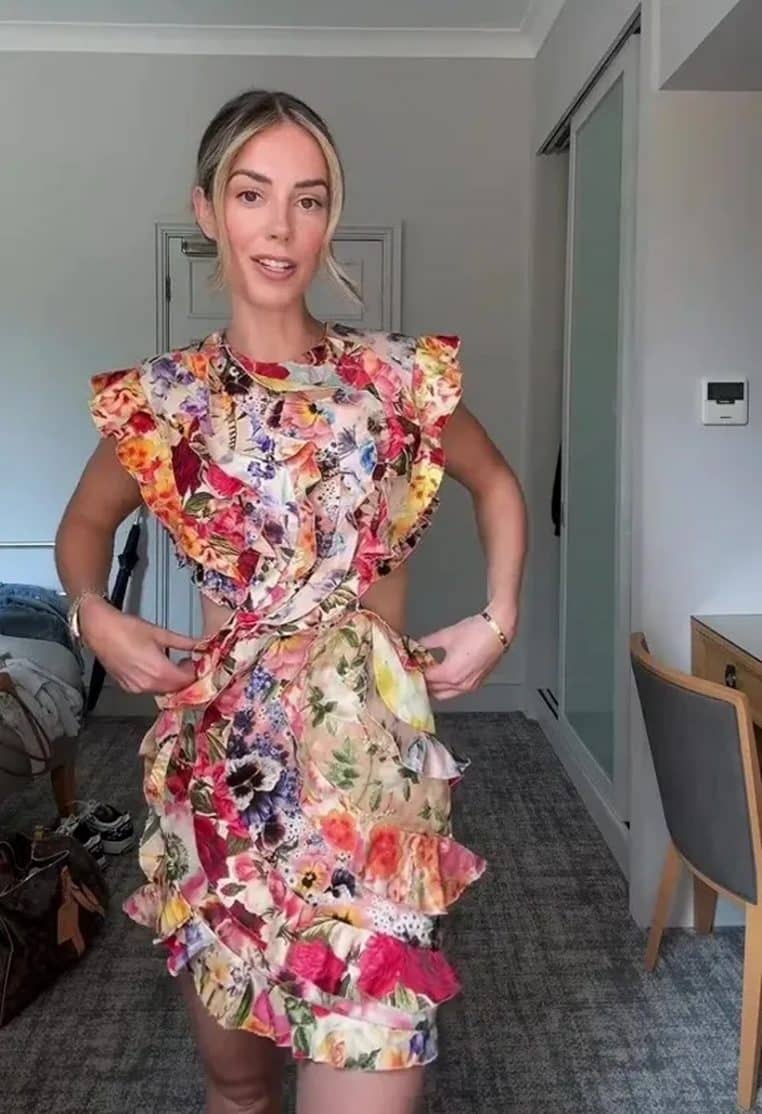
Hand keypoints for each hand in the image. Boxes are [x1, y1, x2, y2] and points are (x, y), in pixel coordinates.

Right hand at [79, 596, 197, 694]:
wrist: (100, 630)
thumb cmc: (126, 629)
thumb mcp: (160, 633)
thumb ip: (183, 642)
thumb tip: (199, 644)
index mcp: (159, 671)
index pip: (187, 680)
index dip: (196, 672)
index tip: (198, 662)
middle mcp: (148, 684)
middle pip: (177, 689)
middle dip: (185, 677)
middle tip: (188, 662)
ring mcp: (137, 688)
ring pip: (164, 691)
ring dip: (172, 681)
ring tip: (174, 663)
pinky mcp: (128, 687)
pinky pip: (150, 690)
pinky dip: (158, 682)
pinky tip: (158, 668)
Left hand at [417, 611, 514, 701]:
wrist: (499, 630)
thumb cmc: (476, 632)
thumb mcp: (446, 635)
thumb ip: (427, 642)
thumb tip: (417, 645)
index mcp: (449, 673)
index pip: (425, 679)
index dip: (415, 673)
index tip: (408, 668)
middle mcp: (460, 684)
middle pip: (434, 691)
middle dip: (423, 683)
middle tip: (415, 673)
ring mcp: (470, 686)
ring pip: (446, 694)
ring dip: (435, 687)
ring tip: (428, 674)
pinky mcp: (477, 683)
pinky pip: (457, 690)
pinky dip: (448, 686)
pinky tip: (443, 674)